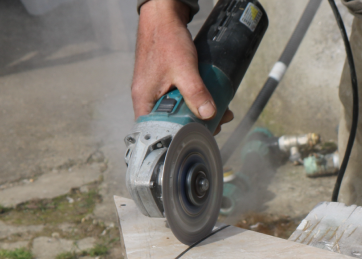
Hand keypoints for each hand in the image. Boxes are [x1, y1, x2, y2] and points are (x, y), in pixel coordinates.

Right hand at [132, 0, 233, 133]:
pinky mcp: (164, 84)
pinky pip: (179, 99)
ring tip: (218, 113)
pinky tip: (207, 99)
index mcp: (144, 100)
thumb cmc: (165, 39)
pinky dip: (194, 100)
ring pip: (177, 111)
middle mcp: (147, 99)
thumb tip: (208, 114)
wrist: (163, 17)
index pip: (156, 131)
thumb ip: (196, 92)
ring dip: (196, 112)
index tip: (197, 137)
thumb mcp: (184, 68)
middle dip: (193, 125)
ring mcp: (155, 91)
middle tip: (215, 124)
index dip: (177, 136)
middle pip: (170, 123)